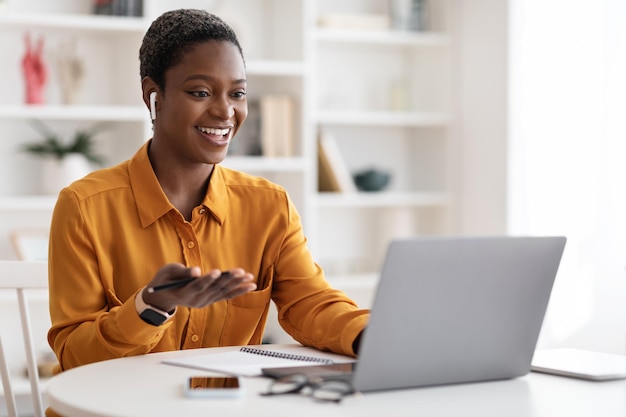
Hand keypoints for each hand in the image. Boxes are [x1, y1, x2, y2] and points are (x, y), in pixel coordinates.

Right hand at [141, 263, 255, 311]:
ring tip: (249, 277)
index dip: (207, 279)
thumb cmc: (165, 279)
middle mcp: (196, 300)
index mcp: (183, 292)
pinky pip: (226, 295)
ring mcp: (204, 302)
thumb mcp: (168, 272)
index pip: (197, 286)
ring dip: (237, 285)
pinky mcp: (210, 300)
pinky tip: (250, 286)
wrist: (164, 296)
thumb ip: (182, 272)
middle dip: (228, 280)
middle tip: (241, 272)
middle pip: (214, 289)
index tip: (217, 271)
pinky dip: (239, 291)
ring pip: (223, 292)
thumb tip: (196, 271)